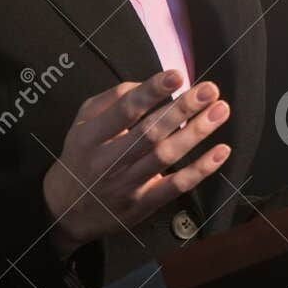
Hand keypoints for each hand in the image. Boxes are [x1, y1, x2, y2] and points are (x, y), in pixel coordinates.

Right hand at [42, 70, 231, 256]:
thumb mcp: (82, 124)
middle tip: (209, 90)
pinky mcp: (144, 204)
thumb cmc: (82, 157)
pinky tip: (221, 151)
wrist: (66, 212)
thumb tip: (146, 83)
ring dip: (197, 133)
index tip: (177, 75)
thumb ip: (111, 99)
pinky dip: (201, 168)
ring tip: (220, 110)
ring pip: (166, 156)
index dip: (152, 91)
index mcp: (91, 136)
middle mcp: (108, 160)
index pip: (125, 110)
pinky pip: (176, 186)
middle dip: (182, 109)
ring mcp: (127, 184)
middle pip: (150, 132)